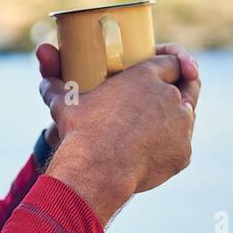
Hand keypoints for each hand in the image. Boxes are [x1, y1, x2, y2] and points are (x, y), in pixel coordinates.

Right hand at [34, 41, 200, 222]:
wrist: (97, 170)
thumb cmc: (80, 131)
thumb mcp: (63, 103)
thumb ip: (54, 83)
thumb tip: (43, 67)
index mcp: (147, 77)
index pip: (171, 62)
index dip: (170, 62)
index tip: (161, 68)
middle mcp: (171, 96)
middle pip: (189, 85)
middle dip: (180, 86)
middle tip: (165, 93)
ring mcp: (182, 125)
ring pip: (187, 115)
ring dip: (175, 116)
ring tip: (154, 123)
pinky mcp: (183, 152)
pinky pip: (180, 144)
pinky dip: (169, 144)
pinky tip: (151, 148)